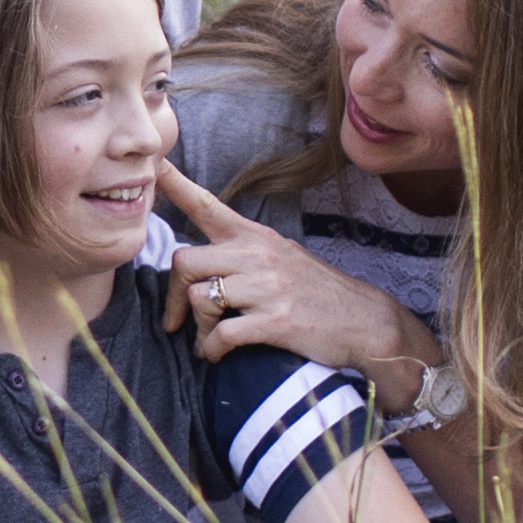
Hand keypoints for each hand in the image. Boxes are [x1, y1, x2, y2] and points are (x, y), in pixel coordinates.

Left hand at [153, 167, 424, 386]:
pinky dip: (211, 350)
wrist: (365, 321)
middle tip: (175, 321)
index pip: (208, 206)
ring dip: (196, 328)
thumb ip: (244, 253)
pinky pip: (221, 334)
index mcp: (256, 237)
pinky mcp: (274, 320)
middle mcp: (257, 255)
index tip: (157, 167)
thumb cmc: (319, 292)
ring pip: (199, 298)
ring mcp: (266, 287)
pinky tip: (218, 355)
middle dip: (173, 295)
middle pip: (186, 261)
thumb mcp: (283, 257)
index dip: (178, 186)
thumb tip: (204, 262)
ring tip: (207, 341)